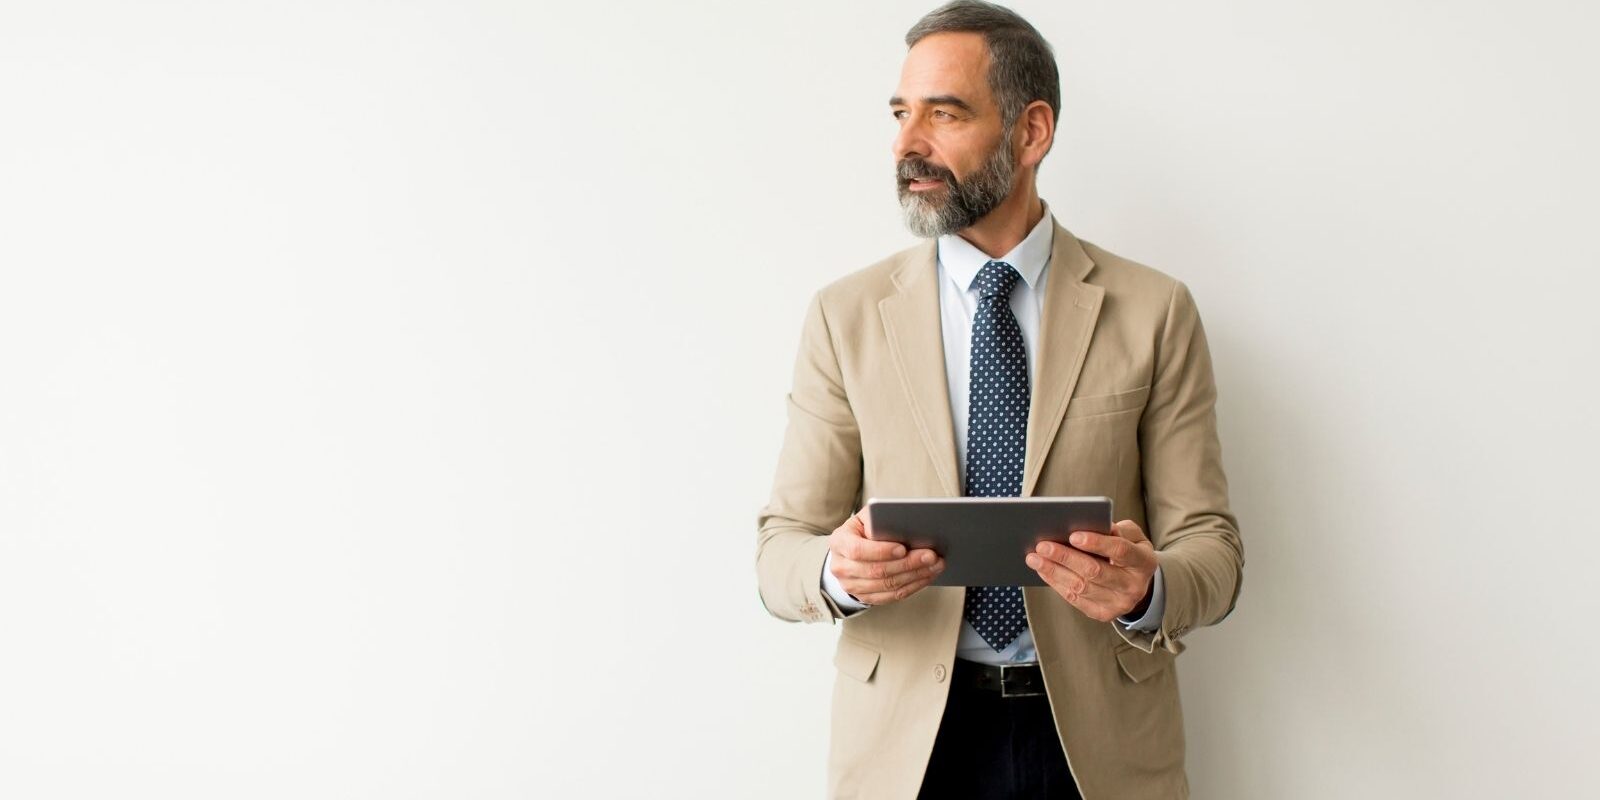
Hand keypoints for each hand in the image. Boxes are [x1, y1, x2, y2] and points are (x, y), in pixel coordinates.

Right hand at [827, 508, 944, 605]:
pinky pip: (891, 596)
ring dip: (915, 576)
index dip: (881, 551)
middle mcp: (841, 567)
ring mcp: (851, 586)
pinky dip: (912, 587)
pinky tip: (927, 576)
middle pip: (876, 571)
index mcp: (839, 542)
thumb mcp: (866, 518)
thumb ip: (880, 519)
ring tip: (935, 565)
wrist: (849, 551)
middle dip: (908, 564)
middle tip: (931, 556)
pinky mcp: (864, 597)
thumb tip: (907, 525)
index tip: (903, 548)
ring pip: (887, 585)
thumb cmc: (863, 530)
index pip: (858, 550)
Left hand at [1026, 520, 1157, 622]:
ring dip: (1053, 571)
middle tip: (1042, 545)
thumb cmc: (1129, 551)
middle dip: (1065, 557)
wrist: (1137, 583)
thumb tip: (1090, 525)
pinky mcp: (1103, 614)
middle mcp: (1133, 586)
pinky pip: (1074, 599)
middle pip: (1095, 571)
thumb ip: (1116, 529)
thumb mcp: (1132, 536)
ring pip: (1080, 587)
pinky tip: (1043, 570)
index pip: (1120, 551)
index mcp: (1144, 562)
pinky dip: (1056, 583)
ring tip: (1034, 557)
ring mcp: (1118, 604)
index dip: (1096, 543)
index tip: (1073, 535)